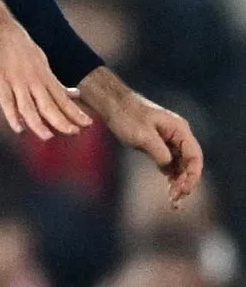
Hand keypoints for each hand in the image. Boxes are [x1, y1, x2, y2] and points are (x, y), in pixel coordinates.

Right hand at [0, 0, 92, 140]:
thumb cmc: (18, 44)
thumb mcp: (42, 61)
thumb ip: (55, 82)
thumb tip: (74, 94)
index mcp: (43, 75)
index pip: (62, 98)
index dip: (75, 112)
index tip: (88, 124)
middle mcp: (33, 80)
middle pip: (50, 105)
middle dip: (63, 121)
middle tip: (74, 133)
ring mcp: (16, 81)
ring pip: (30, 107)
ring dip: (39, 124)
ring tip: (48, 137)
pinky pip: (7, 101)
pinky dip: (12, 116)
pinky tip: (18, 128)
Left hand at [77, 67, 202, 204]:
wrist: (110, 104)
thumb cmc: (126, 115)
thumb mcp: (144, 136)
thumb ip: (161, 154)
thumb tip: (170, 170)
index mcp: (179, 129)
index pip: (195, 156)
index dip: (192, 175)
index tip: (184, 190)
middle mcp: (178, 135)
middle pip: (189, 163)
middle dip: (184, 182)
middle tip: (175, 199)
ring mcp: (169, 140)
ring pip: (180, 165)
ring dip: (178, 182)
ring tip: (173, 200)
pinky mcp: (159, 145)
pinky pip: (170, 164)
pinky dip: (170, 177)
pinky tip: (169, 190)